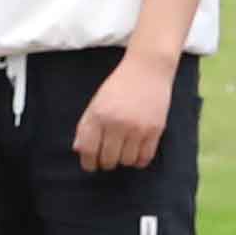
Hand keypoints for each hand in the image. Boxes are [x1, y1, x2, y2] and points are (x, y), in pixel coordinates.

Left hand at [75, 53, 174, 174]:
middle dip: (106, 163)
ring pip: (127, 161)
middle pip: (108, 160)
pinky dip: (138, 160)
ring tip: (123, 151)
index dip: (88, 163)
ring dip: (123, 160)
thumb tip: (80, 150)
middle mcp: (117, 124)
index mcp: (99, 115)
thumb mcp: (96, 102)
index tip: (91, 165)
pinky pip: (145, 158)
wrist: (148, 70)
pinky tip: (135, 152)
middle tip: (108, 158)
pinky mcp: (155, 130)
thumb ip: (86, 127)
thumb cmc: (119, 86)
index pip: (89, 150)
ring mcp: (137, 128)